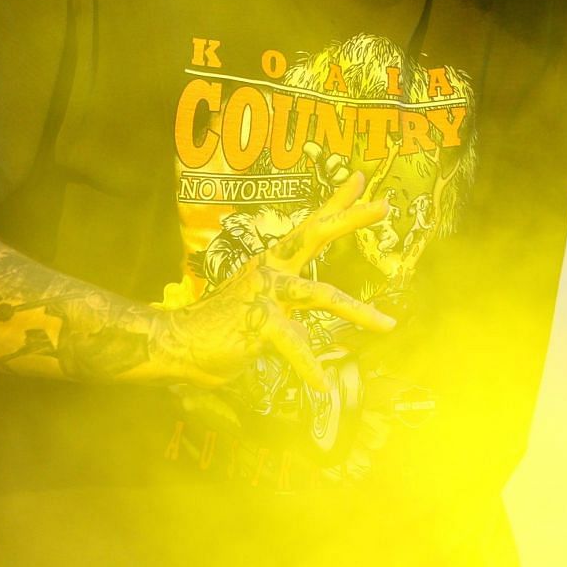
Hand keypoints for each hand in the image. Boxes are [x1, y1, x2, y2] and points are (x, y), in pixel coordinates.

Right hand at [151, 171, 393, 391]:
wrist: (177, 342)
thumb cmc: (221, 324)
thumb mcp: (262, 308)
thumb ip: (289, 310)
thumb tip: (307, 325)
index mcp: (274, 263)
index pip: (309, 226)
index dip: (335, 203)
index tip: (359, 179)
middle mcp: (272, 270)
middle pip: (315, 236)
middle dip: (350, 220)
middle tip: (385, 206)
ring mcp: (266, 295)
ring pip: (320, 295)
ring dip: (357, 311)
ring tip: (388, 325)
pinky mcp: (259, 324)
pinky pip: (293, 348)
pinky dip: (309, 369)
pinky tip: (323, 386)